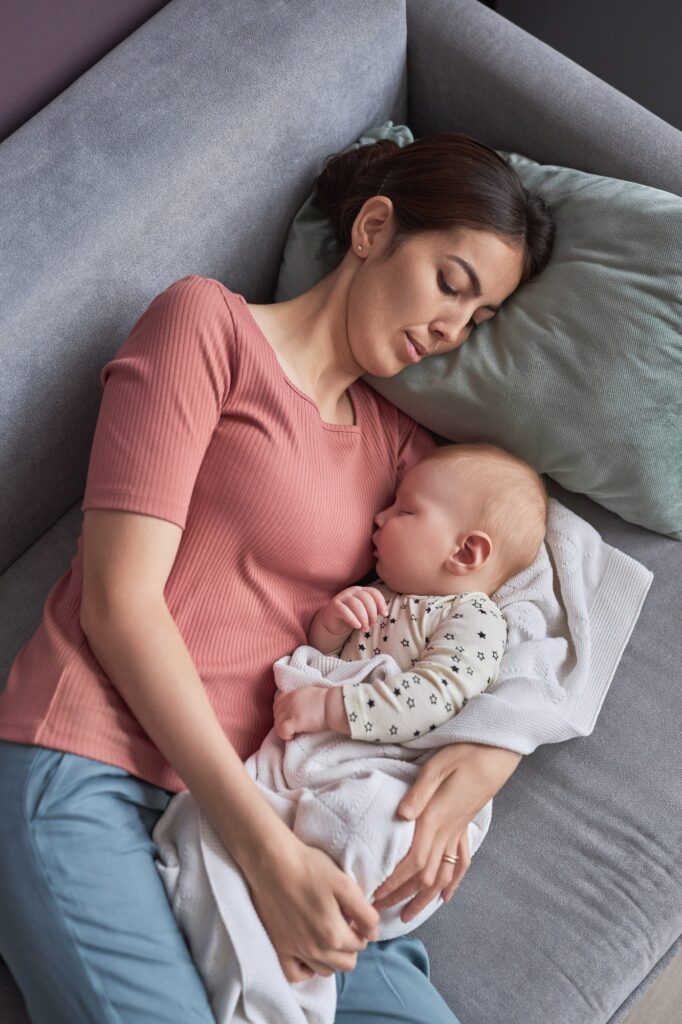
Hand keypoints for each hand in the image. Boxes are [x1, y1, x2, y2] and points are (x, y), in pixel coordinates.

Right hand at [242, 833, 380, 982]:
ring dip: (332, 957)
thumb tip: (373, 934)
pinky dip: (307, 968)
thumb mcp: (345, 884)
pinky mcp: (278, 948)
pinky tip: (309, 952)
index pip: (361, 945)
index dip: (362, 930)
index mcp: (334, 935)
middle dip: (350, 946)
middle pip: (346, 963)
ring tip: (327, 934)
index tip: (354, 916)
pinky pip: (297, 974)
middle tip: (343, 924)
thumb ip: (364, 913)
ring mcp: (295, 951)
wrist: (271, 862)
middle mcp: (315, 950)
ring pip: (325, 970)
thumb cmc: (309, 867)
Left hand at [273, 686, 326, 739]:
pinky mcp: (294, 721)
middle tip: (292, 728)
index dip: (280, 711)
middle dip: (282, 721)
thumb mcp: (312, 695)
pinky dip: (285, 735)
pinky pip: (281, 730)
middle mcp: (290, 701)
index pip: (278, 701)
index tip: (288, 718)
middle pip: (276, 713)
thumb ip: (303, 700)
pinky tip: (293, 736)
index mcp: (294, 694)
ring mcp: (290, 711)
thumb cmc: (329, 701)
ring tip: (293, 733)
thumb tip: (303, 707)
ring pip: (276, 723)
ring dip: (283, 730)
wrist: (334, 705)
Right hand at [321, 586, 388, 634]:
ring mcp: (342, 597)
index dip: (381, 603)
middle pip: (366, 598)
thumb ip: (373, 610)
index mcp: (361, 591)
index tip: (385, 615)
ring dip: (363, 618)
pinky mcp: (334, 606)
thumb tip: (384, 613)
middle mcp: (352, 591)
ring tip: (365, 629)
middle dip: (372, 613)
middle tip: (373, 625)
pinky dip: (352, 619)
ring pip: (356, 604)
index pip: (374, 592)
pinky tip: (357, 626)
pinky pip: (344, 611)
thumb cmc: (352, 616)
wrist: (333, 622)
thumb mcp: (364, 613)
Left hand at [371, 742, 522, 921]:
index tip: (375, 895)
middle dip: (400, 896)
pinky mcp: (465, 827)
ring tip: (406, 915)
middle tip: (377, 910)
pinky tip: (445, 896)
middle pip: (424, 875)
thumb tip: (401, 814)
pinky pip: (461, 862)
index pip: (414, 860)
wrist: (497, 752)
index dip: (395, 881)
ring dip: (424, 898)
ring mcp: (459, 831)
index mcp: (436, 817)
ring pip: (443, 875)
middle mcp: (448, 831)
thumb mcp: (437, 766)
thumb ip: (418, 792)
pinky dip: (453, 882)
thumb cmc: (465, 753)